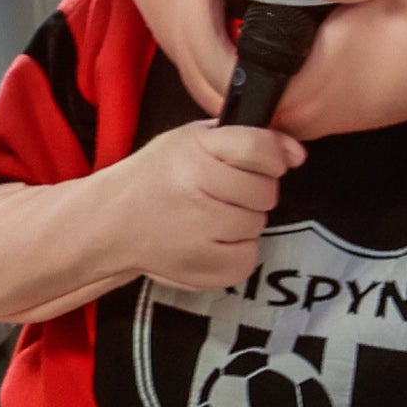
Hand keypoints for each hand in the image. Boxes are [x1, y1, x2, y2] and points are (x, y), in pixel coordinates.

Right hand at [110, 122, 302, 293]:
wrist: (109, 222)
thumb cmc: (157, 177)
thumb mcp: (192, 140)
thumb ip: (246, 139)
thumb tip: (297, 154)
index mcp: (193, 151)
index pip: (259, 148)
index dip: (272, 156)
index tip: (266, 161)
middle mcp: (196, 189)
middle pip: (265, 192)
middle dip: (251, 192)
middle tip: (220, 193)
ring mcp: (200, 232)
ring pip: (257, 225)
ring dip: (241, 222)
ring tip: (208, 217)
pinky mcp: (204, 267)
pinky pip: (248, 257)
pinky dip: (235, 251)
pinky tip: (209, 241)